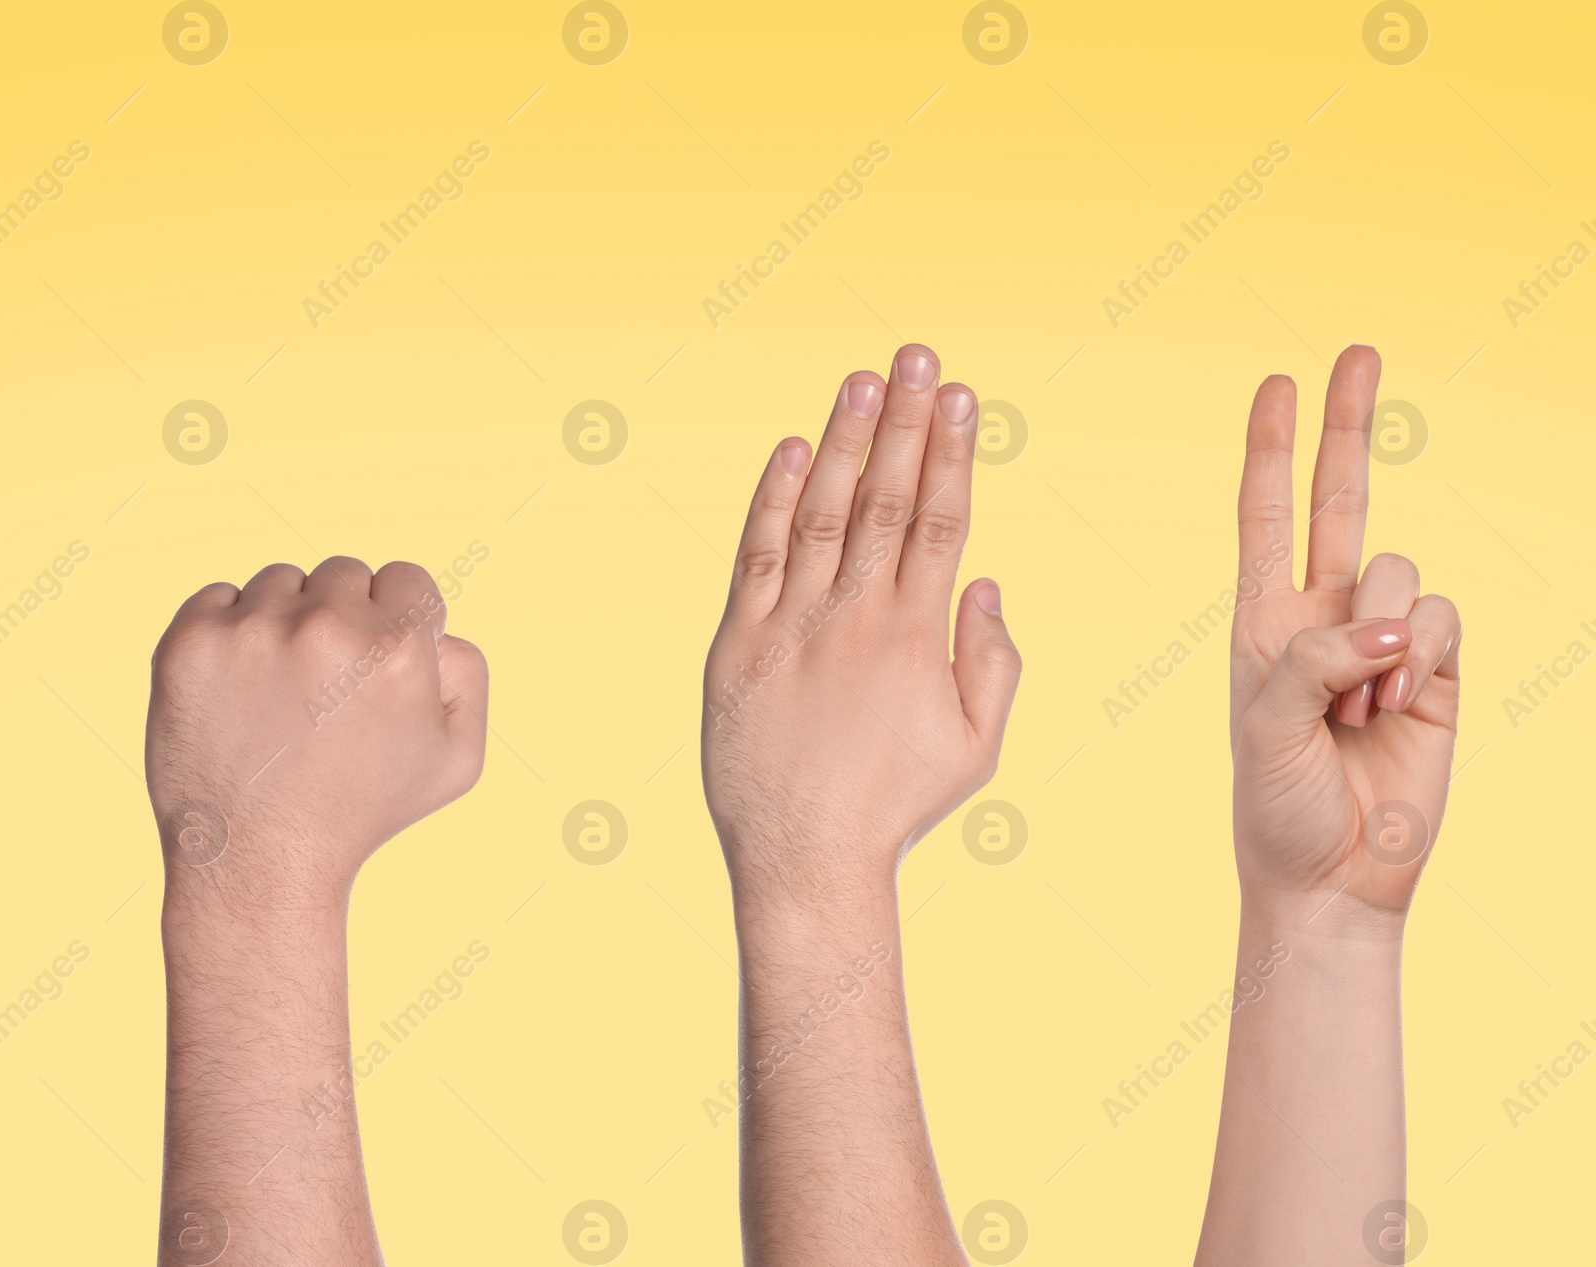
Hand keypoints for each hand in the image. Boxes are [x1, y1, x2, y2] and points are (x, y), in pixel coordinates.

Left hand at [147, 557, 488, 906]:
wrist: (260, 862)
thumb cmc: (364, 810)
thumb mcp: (458, 756)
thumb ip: (468, 671)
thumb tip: (434, 626)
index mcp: (398, 648)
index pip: (406, 578)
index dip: (398, 622)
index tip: (375, 670)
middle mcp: (327, 628)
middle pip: (344, 574)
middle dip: (343, 620)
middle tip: (328, 691)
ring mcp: (253, 632)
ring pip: (282, 582)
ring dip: (286, 624)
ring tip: (283, 695)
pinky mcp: (190, 643)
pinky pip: (219, 597)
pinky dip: (230, 634)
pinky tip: (241, 690)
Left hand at [702, 344, 1020, 901]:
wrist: (804, 855)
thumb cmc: (895, 804)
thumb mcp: (977, 746)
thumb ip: (994, 661)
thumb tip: (986, 581)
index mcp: (916, 634)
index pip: (941, 518)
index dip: (952, 451)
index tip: (962, 395)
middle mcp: (854, 615)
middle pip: (886, 497)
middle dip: (906, 420)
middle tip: (918, 354)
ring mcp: (791, 623)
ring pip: (824, 512)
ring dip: (845, 442)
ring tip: (865, 379)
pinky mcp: (737, 641)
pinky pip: (755, 555)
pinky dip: (774, 500)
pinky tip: (793, 451)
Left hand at [1229, 346, 1460, 919]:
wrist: (1333, 878)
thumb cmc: (1276, 805)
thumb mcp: (1264, 725)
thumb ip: (1316, 658)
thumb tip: (1396, 625)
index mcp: (1263, 621)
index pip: (1265, 516)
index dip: (1271, 449)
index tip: (1278, 384)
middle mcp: (1323, 617)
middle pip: (1340, 500)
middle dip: (1347, 426)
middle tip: (1359, 349)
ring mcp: (1384, 641)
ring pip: (1401, 573)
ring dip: (1384, 637)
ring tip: (1356, 709)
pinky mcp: (1438, 671)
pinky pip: (1445, 620)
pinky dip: (1424, 658)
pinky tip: (1397, 707)